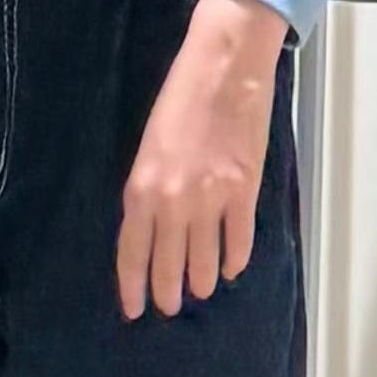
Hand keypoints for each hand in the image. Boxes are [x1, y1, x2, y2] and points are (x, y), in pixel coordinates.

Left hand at [118, 0, 287, 319]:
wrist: (225, 67)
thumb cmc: (181, 96)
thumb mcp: (150, 144)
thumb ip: (149, 187)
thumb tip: (155, 222)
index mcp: (142, 188)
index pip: (132, 252)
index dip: (132, 285)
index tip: (134, 308)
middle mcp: (173, 202)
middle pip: (167, 263)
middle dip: (167, 292)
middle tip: (168, 308)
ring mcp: (211, 199)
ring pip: (204, 260)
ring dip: (200, 281)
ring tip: (199, 292)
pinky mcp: (244, 191)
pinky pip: (238, 239)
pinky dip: (234, 259)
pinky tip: (230, 269)